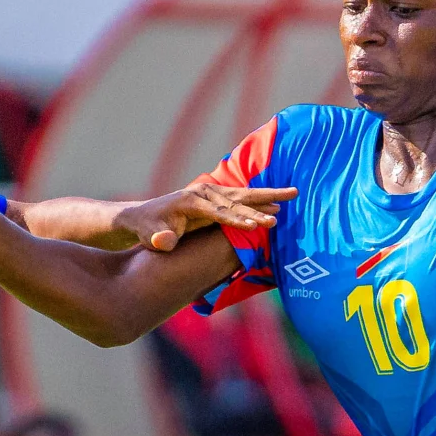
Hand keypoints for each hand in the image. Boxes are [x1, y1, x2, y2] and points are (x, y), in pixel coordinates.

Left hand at [115, 181, 296, 252]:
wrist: (142, 217)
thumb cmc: (147, 228)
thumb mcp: (149, 235)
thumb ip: (158, 239)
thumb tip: (164, 242)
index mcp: (191, 201)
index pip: (219, 212)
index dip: (237, 220)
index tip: (255, 227)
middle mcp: (204, 194)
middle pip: (237, 198)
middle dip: (261, 204)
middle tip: (282, 210)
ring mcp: (211, 195)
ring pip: (244, 195)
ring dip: (267, 197)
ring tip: (293, 194)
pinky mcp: (216, 200)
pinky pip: (241, 200)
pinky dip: (259, 200)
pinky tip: (277, 203)